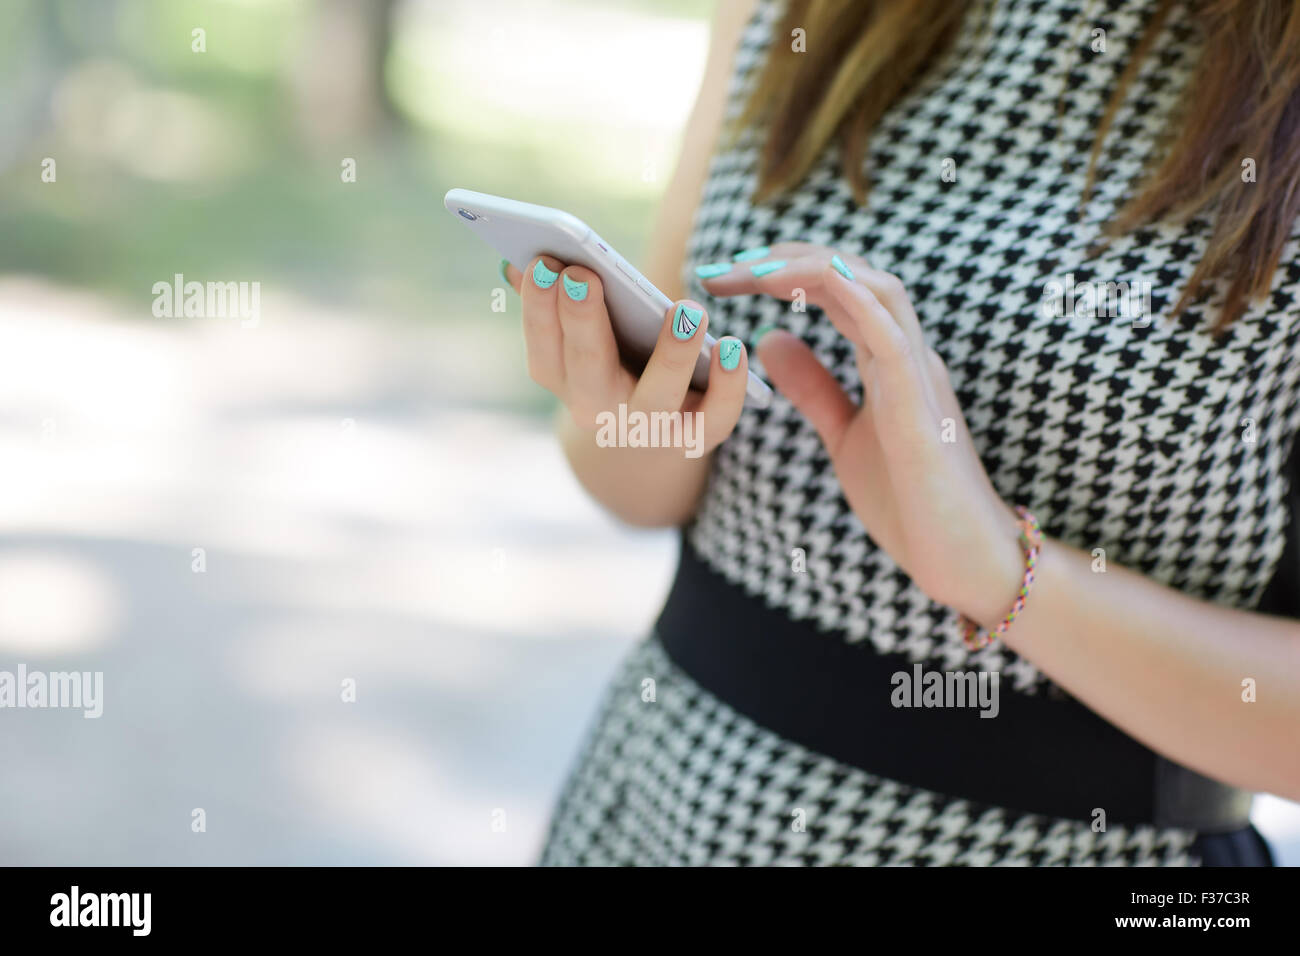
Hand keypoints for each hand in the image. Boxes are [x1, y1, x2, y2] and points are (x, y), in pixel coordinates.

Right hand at [506, 256, 749, 453]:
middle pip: (587, 370)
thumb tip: (518, 265)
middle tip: (584, 276)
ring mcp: (646, 428)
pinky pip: (714, 419)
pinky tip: (734, 348)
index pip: (543, 347)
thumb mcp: (580, 333)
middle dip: (582, 322)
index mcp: (561, 379)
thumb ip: (554, 300)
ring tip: (687, 309)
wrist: (650, 431)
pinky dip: (727, 387)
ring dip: (671, 354)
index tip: (541, 262)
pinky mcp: (694, 437)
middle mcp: (597, 409)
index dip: (539, 308)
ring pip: (656, 397)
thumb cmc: (612, 356)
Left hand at [699, 242, 1024, 627]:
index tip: (723, 275)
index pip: (834, 287)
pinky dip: (857, 303)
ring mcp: (919, 375)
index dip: (779, 270)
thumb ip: (812, 388)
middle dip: (783, 260)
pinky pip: (893, 338)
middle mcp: (907, 352)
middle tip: (719, 269)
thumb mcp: (843, 435)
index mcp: (887, 356)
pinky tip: (818, 285)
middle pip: (850, 274)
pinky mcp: (922, 408)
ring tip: (753, 273)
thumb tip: (767, 339)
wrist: (958, 558)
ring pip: (876, 289)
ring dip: (812, 270)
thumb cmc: (909, 501)